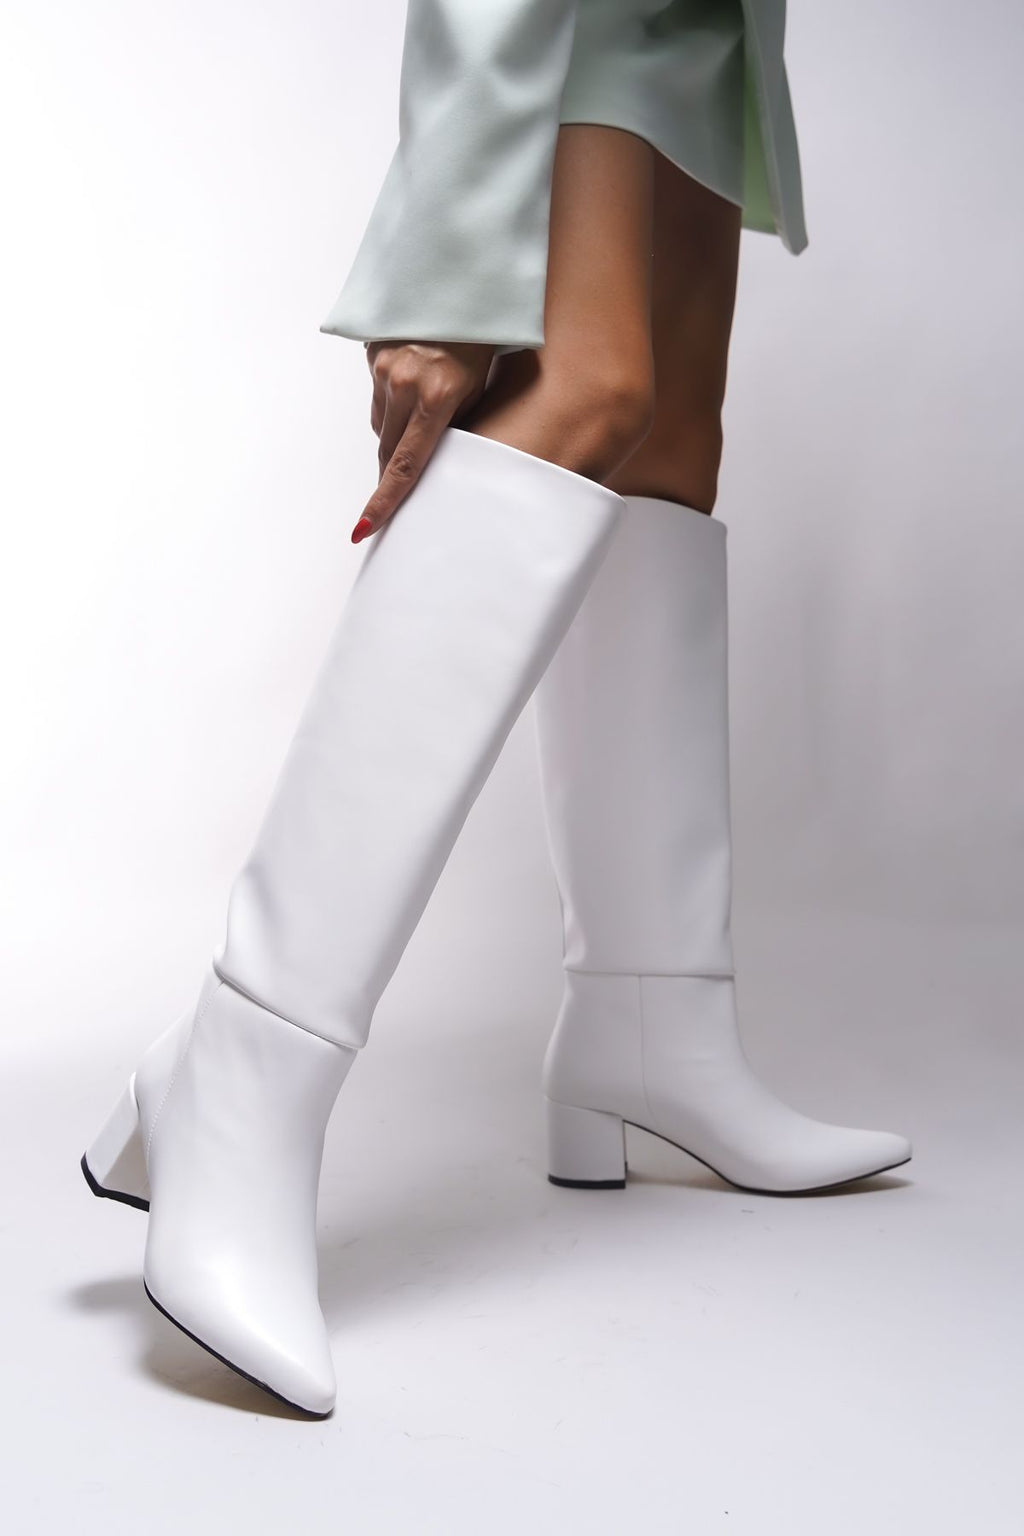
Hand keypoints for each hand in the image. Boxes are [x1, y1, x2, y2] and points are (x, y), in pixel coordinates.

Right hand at [352, 339, 495, 541]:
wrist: (459, 273)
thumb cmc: (481, 332)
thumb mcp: (478, 383)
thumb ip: (453, 421)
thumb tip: (434, 455)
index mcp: (437, 396)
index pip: (405, 464)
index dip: (384, 501)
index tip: (365, 528)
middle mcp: (404, 382)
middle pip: (386, 447)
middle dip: (394, 463)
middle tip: (406, 468)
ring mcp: (384, 364)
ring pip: (380, 420)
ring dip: (395, 424)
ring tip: (423, 398)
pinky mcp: (372, 349)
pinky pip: (376, 390)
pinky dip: (391, 393)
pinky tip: (413, 373)